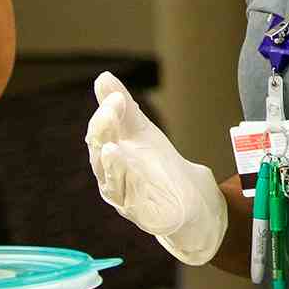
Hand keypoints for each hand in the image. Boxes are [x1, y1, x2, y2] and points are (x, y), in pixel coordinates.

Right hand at [84, 73, 227, 264]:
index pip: (100, 132)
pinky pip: (128, 198)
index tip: (117, 97)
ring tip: (111, 146)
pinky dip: (125, 183)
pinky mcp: (137, 212)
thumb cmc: (158, 165)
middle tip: (112, 109)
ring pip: (109, 177)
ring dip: (111, 162)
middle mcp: (109, 174)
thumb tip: (102, 76)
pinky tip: (126, 169)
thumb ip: (122, 108)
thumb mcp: (142, 131)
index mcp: (109, 152)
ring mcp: (121, 194)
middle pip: (99, 152)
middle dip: (104, 130)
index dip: (105, 114)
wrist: (188, 198)